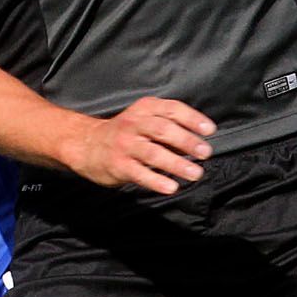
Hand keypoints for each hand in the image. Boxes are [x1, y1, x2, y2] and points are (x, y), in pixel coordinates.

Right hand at [67, 96, 215, 194]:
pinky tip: (171, 187)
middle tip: (206, 152)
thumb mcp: (143, 119)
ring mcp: (125, 144)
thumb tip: (199, 140)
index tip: (209, 130)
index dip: (192, 118)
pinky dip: (157, 180)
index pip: (171, 109)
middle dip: (187, 141)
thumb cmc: (125, 133)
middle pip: (163, 129)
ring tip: (195, 173)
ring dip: (176, 163)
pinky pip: (140, 173)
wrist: (87, 145)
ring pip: (153, 152)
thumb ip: (168, 125)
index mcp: (144, 109)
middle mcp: (134, 123)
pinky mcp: (119, 165)